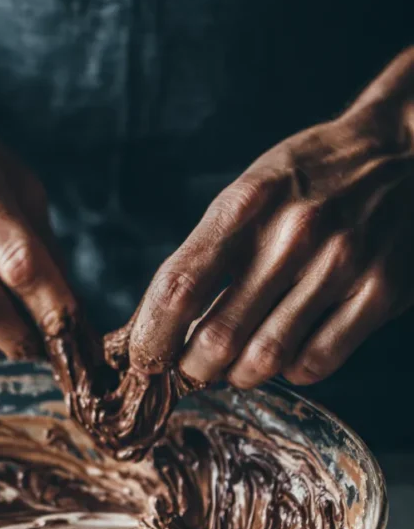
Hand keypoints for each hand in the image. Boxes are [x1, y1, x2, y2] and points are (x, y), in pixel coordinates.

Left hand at [128, 49, 413, 388]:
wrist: (403, 152)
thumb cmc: (309, 179)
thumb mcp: (249, 193)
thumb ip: (205, 253)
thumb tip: (156, 326)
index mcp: (247, 203)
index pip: (179, 286)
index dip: (151, 336)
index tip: (141, 360)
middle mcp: (293, 233)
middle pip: (217, 337)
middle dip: (193, 368)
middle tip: (191, 369)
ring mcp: (340, 264)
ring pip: (264, 360)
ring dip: (238, 376)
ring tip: (235, 366)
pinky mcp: (378, 293)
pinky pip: (315, 363)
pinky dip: (290, 371)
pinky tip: (288, 352)